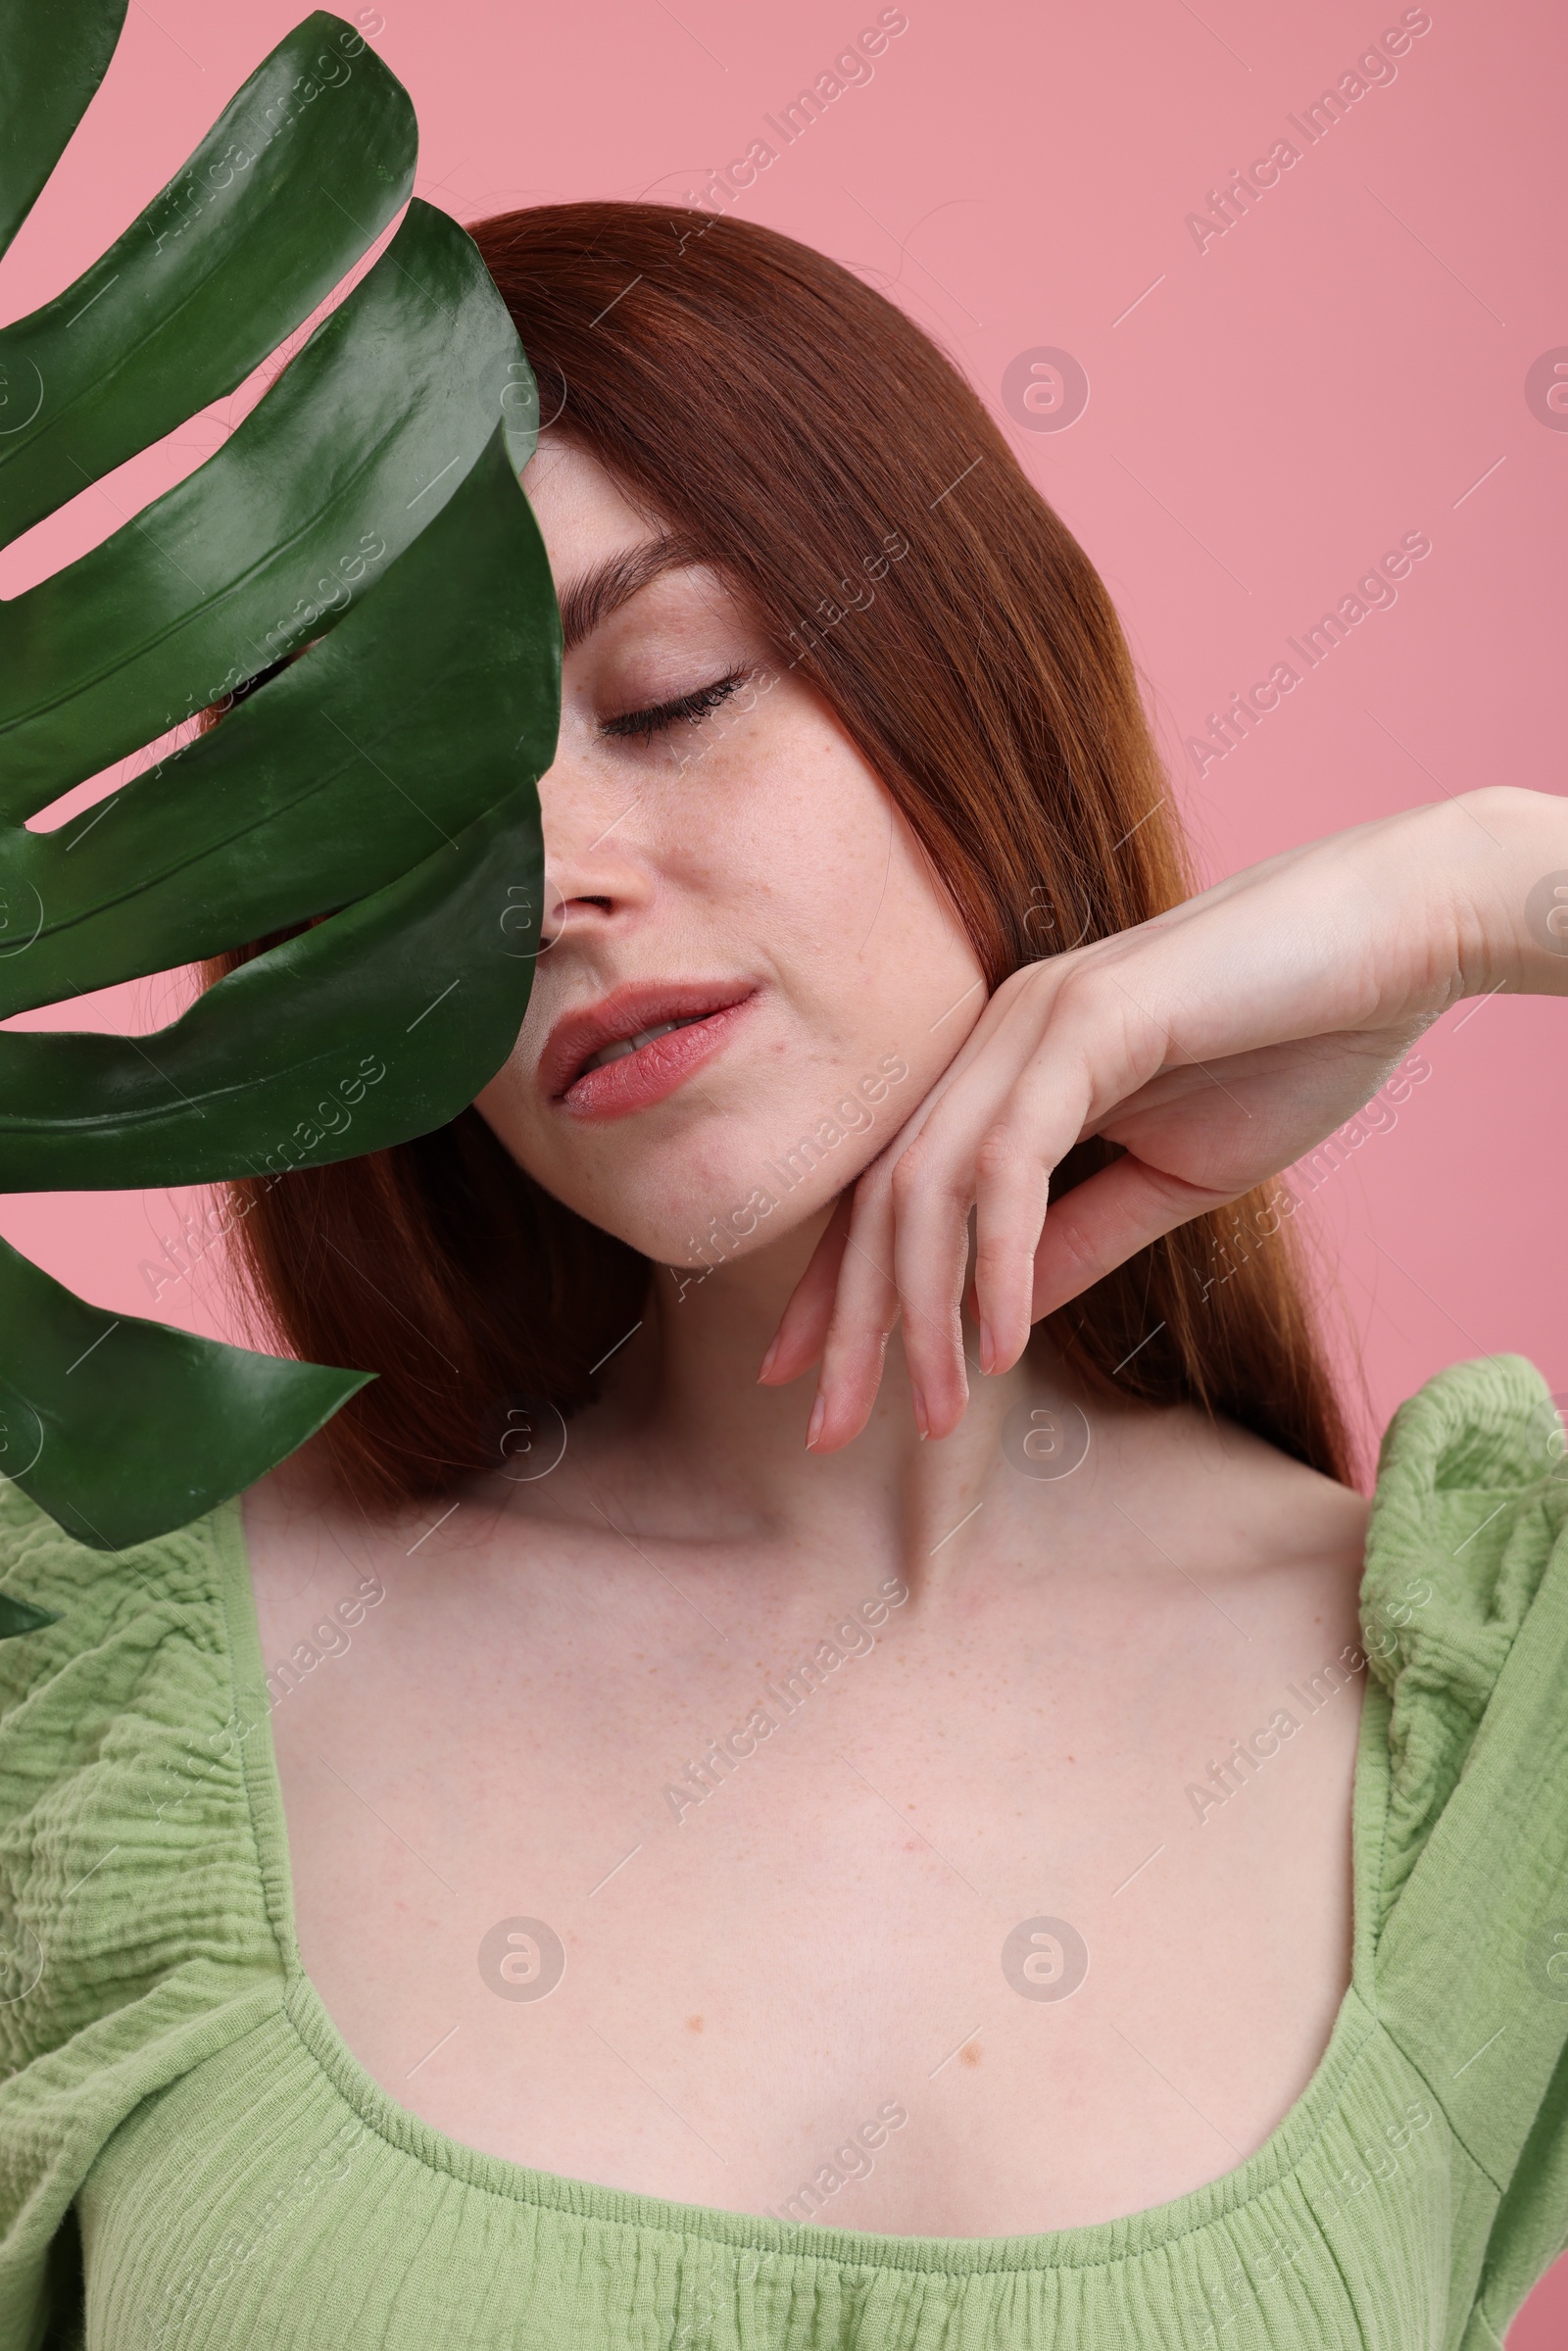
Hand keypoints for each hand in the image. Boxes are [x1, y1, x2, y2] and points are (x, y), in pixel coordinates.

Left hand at [759, 787, 1567, 1449]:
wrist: (1402, 939)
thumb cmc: (1298, 1042)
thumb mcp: (1172, 1177)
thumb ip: (1078, 1238)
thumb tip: (997, 1320)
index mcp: (1006, 1064)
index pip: (890, 1188)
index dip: (842, 1286)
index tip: (810, 1380)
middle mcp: (995, 1036)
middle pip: (880, 1194)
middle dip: (850, 1321)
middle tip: (825, 1430)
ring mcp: (1032, 1019)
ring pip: (928, 1185)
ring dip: (921, 1312)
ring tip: (930, 1415)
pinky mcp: (1087, 1019)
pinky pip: (1010, 1162)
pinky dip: (999, 1261)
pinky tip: (998, 1344)